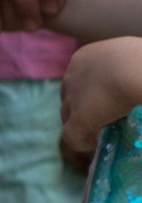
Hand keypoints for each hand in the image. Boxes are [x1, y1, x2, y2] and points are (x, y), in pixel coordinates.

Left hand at [61, 36, 141, 155]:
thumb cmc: (139, 59)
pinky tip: (93, 144)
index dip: (88, 92)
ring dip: (79, 126)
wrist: (133, 67)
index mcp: (83, 59)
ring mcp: (73, 98)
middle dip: (81, 108)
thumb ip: (126, 66)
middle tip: (101, 119)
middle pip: (69, 97)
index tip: (104, 102)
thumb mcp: (129, 58)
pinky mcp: (79, 117)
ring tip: (96, 134)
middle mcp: (71, 77)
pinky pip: (70, 136)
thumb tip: (136, 75)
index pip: (78, 78)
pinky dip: (79, 143)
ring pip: (66, 116)